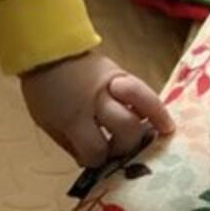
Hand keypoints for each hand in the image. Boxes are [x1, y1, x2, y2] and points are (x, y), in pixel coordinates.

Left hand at [20, 49, 174, 167]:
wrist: (46, 49)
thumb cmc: (43, 91)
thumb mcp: (47, 122)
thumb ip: (71, 143)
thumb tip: (92, 161)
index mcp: (73, 116)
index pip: (95, 149)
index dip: (96, 161)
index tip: (93, 161)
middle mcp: (96, 100)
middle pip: (125, 128)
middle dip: (124, 147)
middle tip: (116, 150)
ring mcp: (112, 84)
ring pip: (141, 106)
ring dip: (150, 126)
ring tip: (160, 138)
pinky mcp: (121, 73)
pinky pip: (145, 91)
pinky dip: (157, 108)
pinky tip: (166, 124)